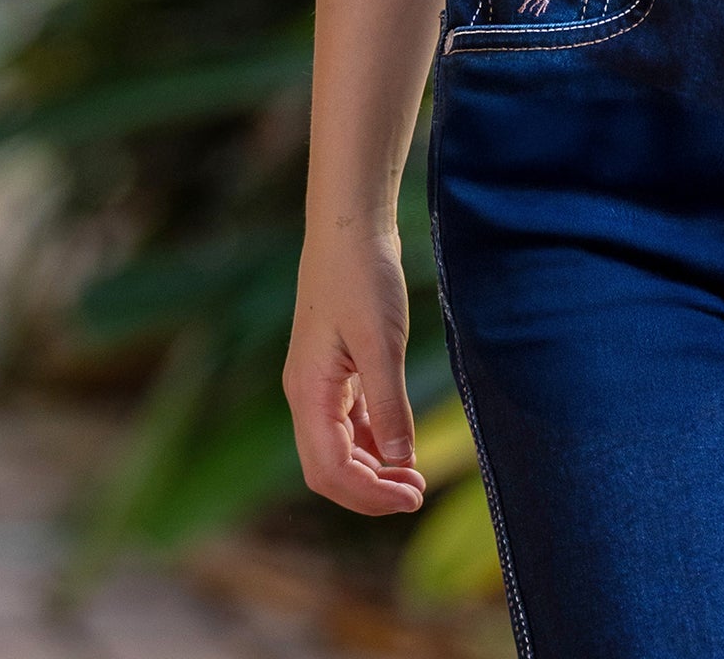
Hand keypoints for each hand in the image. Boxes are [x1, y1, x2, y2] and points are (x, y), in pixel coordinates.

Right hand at [284, 225, 426, 514]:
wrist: (349, 227)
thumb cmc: (362, 277)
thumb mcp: (381, 342)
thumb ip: (390, 404)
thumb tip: (402, 461)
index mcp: (309, 393)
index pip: (330, 471)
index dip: (369, 494)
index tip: (412, 496)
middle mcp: (307, 396)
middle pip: (330, 469)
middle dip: (370, 489)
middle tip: (417, 493)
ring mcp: (318, 384)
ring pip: (340, 448)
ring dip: (374, 468)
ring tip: (414, 477)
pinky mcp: (335, 371)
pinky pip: (350, 422)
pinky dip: (374, 440)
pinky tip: (402, 443)